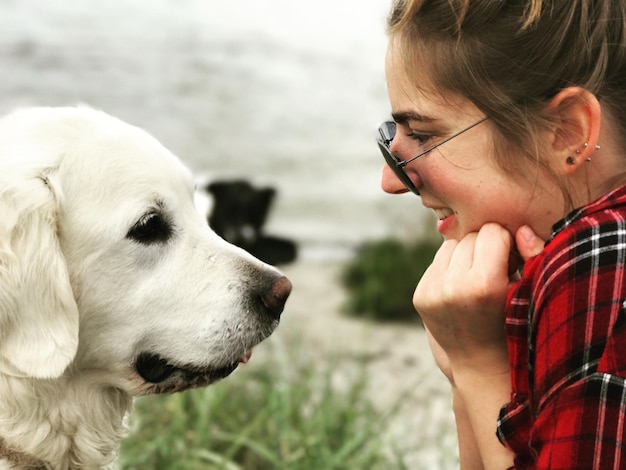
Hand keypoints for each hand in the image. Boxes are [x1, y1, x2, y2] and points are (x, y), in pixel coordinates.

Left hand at [420, 224, 544, 379]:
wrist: (482, 365)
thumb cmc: (517, 324)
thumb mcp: (532, 291)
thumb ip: (534, 254)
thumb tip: (521, 228)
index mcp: (484, 284)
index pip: (493, 231)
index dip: (506, 243)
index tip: (512, 262)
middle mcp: (452, 288)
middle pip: (470, 237)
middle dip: (485, 248)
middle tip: (495, 271)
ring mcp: (431, 292)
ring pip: (450, 245)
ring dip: (465, 256)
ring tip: (478, 280)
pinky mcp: (419, 295)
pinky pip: (437, 262)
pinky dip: (450, 269)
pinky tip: (462, 289)